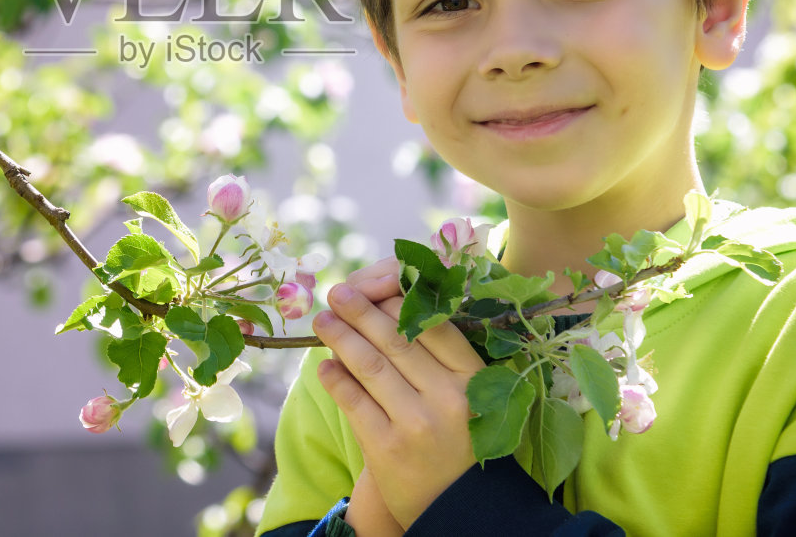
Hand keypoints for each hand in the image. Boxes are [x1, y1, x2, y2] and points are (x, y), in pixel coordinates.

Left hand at [314, 271, 483, 528]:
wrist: (463, 509)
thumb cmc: (462, 443)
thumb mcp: (468, 398)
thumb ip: (439, 360)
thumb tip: (387, 308)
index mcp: (472, 379)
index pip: (431, 325)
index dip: (398, 300)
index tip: (374, 286)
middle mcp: (447, 397)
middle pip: (396, 339)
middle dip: (361, 310)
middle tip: (338, 292)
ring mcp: (416, 423)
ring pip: (370, 365)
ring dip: (340, 337)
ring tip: (322, 320)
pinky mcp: (387, 448)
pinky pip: (353, 401)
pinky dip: (335, 379)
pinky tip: (324, 366)